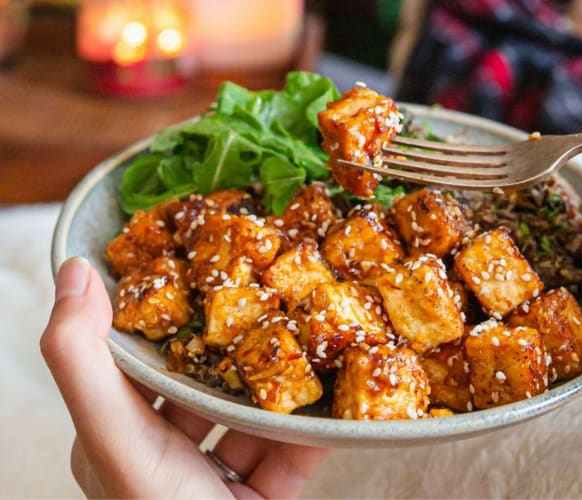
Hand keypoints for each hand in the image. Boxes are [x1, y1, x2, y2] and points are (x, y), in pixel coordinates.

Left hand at [40, 257, 328, 497]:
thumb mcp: (114, 440)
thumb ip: (83, 359)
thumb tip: (75, 271)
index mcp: (118, 437)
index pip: (142, 359)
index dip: (167, 316)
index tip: (203, 270)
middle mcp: (165, 456)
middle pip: (205, 386)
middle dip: (240, 351)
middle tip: (275, 301)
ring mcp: (215, 480)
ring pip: (253, 418)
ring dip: (283, 390)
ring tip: (314, 343)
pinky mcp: (261, 498)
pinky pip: (289, 455)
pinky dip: (310, 433)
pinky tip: (333, 403)